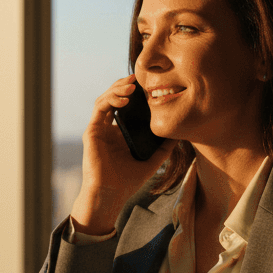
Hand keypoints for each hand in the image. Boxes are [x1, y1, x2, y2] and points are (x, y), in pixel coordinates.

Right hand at [70, 75, 176, 234]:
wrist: (111, 194)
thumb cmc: (128, 181)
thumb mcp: (153, 160)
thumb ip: (164, 147)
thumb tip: (181, 134)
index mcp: (120, 132)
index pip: (126, 105)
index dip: (135, 93)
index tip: (150, 85)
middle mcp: (108, 128)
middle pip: (114, 98)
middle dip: (125, 84)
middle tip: (140, 78)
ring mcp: (98, 128)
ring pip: (105, 98)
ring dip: (118, 88)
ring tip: (133, 84)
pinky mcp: (92, 131)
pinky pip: (100, 108)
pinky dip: (111, 99)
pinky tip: (125, 97)